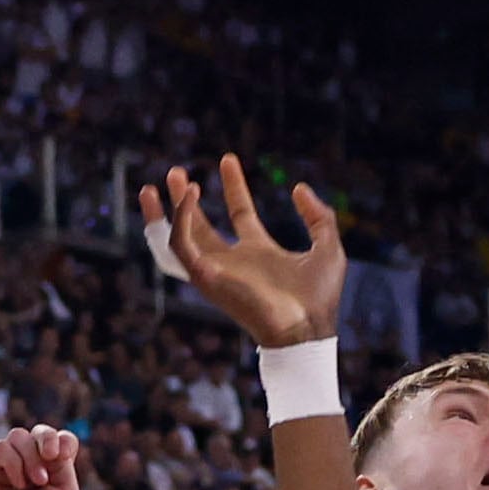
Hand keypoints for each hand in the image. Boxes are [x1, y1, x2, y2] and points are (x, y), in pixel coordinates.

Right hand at [0, 425, 83, 489]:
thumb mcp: (65, 488)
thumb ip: (60, 460)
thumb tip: (48, 439)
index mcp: (50, 472)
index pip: (58, 440)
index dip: (63, 439)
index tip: (64, 454)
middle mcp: (27, 467)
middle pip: (38, 432)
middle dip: (48, 438)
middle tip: (52, 456)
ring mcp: (5, 469)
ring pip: (18, 436)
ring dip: (32, 455)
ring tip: (36, 481)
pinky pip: (1, 447)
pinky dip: (15, 463)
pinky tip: (19, 484)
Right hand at [146, 156, 344, 349]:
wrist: (307, 329)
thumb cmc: (319, 299)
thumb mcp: (327, 248)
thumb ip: (319, 217)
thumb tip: (299, 188)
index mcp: (259, 253)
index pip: (240, 213)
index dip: (234, 186)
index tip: (228, 160)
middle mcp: (234, 261)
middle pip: (201, 225)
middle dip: (187, 198)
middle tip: (178, 171)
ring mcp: (217, 270)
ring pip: (179, 237)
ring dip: (168, 211)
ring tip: (161, 183)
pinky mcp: (205, 278)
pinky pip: (181, 246)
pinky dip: (181, 220)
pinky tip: (191, 196)